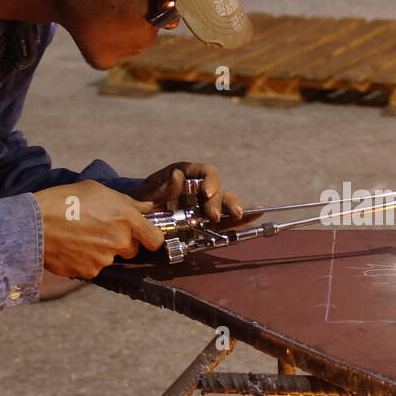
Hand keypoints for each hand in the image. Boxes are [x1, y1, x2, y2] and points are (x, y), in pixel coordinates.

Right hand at [33, 181, 164, 277]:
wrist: (33, 224)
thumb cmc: (64, 200)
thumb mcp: (97, 190)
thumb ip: (127, 202)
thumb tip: (147, 208)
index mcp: (126, 218)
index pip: (155, 239)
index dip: (151, 238)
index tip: (145, 236)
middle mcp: (119, 240)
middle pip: (132, 249)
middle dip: (121, 242)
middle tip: (100, 230)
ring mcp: (105, 259)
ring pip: (111, 258)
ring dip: (102, 251)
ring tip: (80, 236)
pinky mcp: (89, 272)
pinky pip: (94, 268)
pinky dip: (86, 260)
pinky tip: (72, 247)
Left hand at [130, 161, 257, 227]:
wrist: (138, 219)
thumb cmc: (141, 201)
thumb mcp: (145, 194)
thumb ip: (161, 188)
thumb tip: (179, 176)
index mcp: (187, 174)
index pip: (206, 172)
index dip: (211, 181)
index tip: (207, 193)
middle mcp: (201, 188)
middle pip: (218, 190)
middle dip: (219, 202)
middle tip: (212, 215)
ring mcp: (206, 205)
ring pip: (226, 203)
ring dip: (234, 209)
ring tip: (237, 215)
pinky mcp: (209, 222)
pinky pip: (227, 220)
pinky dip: (242, 218)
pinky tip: (256, 214)